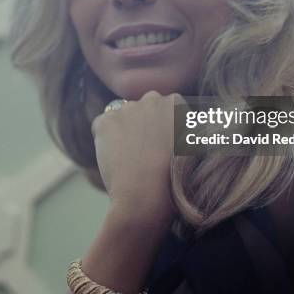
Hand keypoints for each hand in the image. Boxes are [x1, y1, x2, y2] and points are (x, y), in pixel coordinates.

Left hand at [91, 90, 182, 220]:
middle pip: (143, 110)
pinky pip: (102, 126)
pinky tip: (115, 159)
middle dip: (142, 125)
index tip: (162, 147)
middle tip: (145, 153)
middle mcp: (152, 98)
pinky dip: (104, 140)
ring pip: (121, 117)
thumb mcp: (192, 148)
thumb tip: (172, 128)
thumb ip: (182, 129)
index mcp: (175, 103)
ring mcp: (128, 108)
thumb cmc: (174, 178)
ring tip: (130, 159)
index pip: (164, 109)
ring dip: (123, 131)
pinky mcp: (106, 120)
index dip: (162, 129)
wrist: (147, 194)